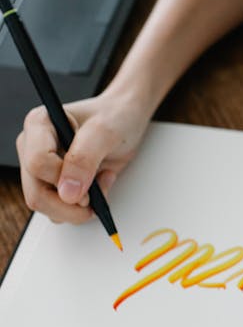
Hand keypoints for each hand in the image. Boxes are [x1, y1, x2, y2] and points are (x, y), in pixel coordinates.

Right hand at [16, 89, 149, 222]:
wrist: (126, 119)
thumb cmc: (115, 116)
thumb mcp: (105, 131)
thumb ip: (84, 158)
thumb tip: (67, 193)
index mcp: (39, 124)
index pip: (37, 163)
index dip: (62, 179)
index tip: (89, 180)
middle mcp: (33, 147)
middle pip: (36, 193)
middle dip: (70, 203)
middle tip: (97, 195)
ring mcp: (41, 168)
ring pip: (45, 206)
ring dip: (78, 206)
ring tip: (101, 180)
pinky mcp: (52, 183)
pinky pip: (58, 210)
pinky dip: (81, 207)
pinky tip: (97, 186)